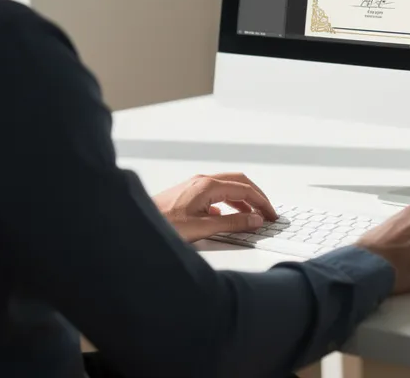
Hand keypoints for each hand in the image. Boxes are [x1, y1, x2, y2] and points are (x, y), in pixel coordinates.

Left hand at [153, 172, 279, 242]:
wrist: (138, 223)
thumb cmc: (164, 224)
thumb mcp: (203, 227)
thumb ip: (232, 223)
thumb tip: (255, 219)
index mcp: (208, 185)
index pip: (244, 189)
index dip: (262, 202)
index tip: (272, 215)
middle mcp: (202, 181)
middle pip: (239, 182)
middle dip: (256, 196)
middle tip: (268, 212)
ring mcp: (195, 185)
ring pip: (227, 187)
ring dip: (243, 199)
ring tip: (253, 216)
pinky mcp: (189, 193)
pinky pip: (216, 193)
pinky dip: (229, 202)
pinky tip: (228, 216)